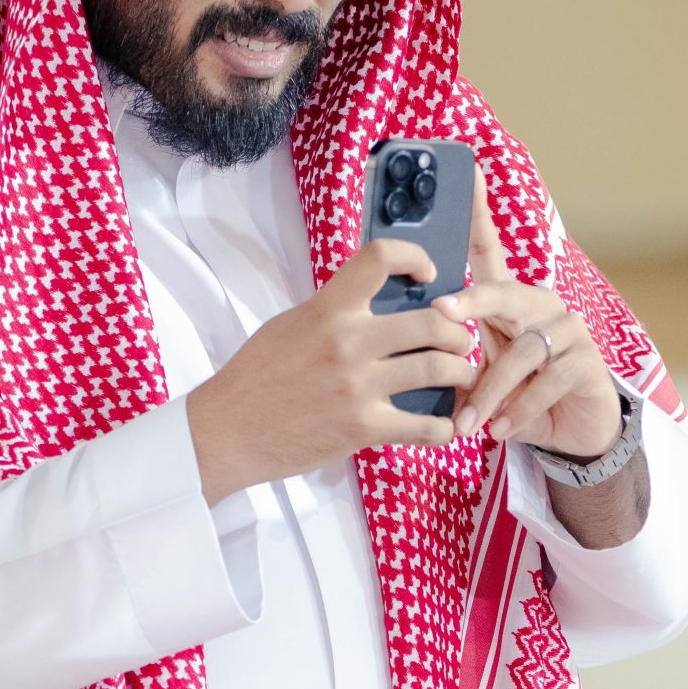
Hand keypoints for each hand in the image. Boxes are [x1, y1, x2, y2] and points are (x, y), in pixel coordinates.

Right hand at [186, 236, 479, 504]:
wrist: (225, 431)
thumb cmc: (254, 379)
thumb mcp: (289, 326)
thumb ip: (332, 313)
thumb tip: (370, 304)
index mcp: (328, 309)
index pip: (380, 258)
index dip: (416, 257)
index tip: (428, 275)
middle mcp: (347, 341)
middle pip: (432, 322)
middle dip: (458, 333)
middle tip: (459, 343)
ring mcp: (357, 386)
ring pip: (439, 370)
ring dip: (461, 374)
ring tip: (462, 378)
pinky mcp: (362, 427)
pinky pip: (425, 426)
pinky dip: (442, 428)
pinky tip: (441, 427)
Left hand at [431, 166, 621, 456]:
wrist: (570, 433)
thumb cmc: (515, 397)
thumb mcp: (479, 375)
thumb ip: (453, 359)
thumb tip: (407, 351)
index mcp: (509, 301)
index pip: (491, 251)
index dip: (480, 213)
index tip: (468, 173)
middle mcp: (539, 305)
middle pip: (504, 292)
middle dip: (471, 302)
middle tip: (440, 314)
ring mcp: (568, 330)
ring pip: (521, 351)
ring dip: (489, 391)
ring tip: (468, 423)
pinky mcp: (587, 361)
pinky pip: (547, 381)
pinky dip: (520, 410)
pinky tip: (502, 431)